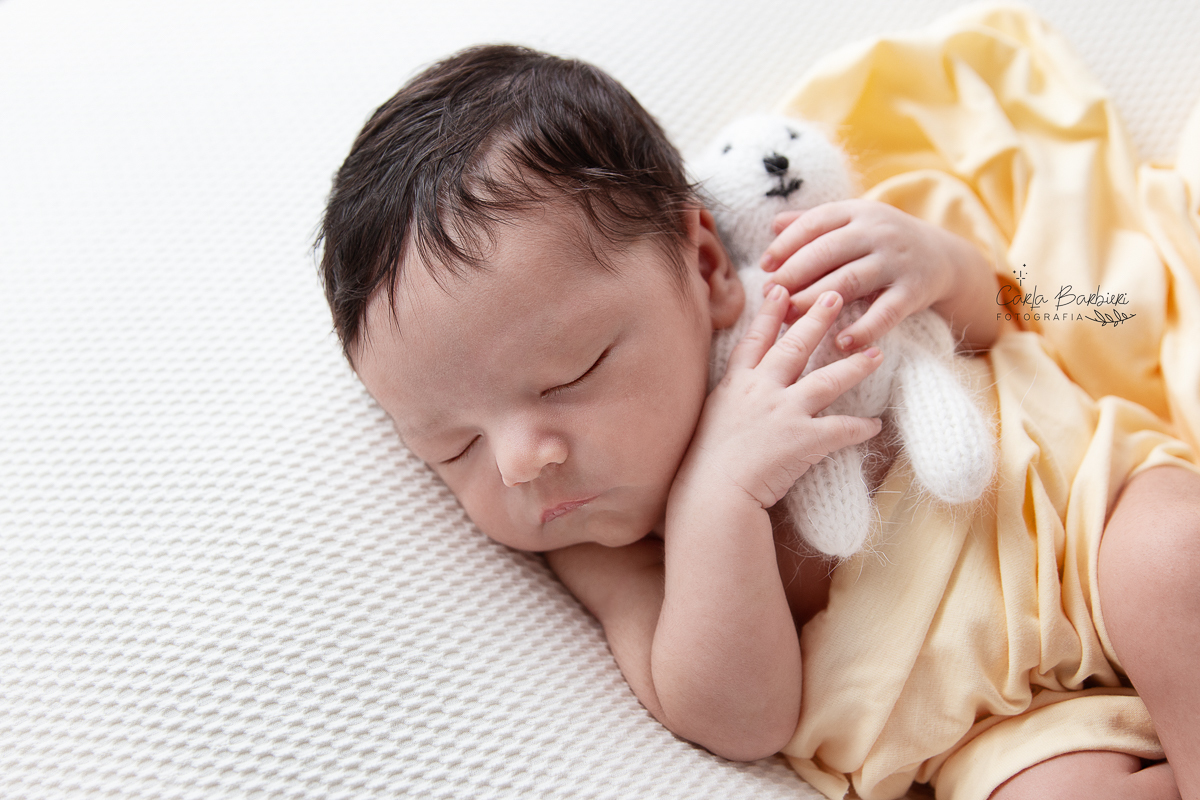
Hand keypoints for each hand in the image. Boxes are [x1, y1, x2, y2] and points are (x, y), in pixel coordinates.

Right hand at [683, 286, 883, 509]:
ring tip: (876, 351)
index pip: (755, 339)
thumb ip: (730, 400)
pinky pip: (840, 429)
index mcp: (735, 384)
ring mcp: (782, 412)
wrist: (711, 494)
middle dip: (818, 318)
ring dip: (854, 364)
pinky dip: (859, 428)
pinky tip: (875, 424)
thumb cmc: (705, 465)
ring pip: (826, 380)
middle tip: (837, 295)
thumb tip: (742, 393)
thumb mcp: (712, 419)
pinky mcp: (802, 439)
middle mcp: (760, 390)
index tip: (781, 288)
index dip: (769, 312)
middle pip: (794, 346)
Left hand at [759, 199, 962, 351]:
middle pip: (827, 252)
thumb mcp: (854, 223)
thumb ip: (815, 223)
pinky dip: (862, 329)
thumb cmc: (883, 242)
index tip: (765, 267)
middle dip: (794, 275)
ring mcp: (897, 261)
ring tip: (791, 319)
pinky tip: (840, 343)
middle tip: (771, 296)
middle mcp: (877, 232)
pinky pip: (885, 313)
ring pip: (849, 281)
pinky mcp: (913, 291)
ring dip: (815, 302)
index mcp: (858, 213)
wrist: (943, 257)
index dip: (786, 245)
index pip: (815, 224)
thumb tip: (773, 225)